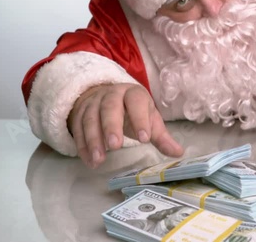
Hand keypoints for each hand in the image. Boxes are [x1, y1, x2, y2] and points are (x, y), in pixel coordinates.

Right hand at [67, 83, 182, 168]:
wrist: (105, 96)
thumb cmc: (132, 111)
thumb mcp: (149, 119)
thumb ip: (161, 136)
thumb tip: (178, 153)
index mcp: (133, 94)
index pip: (136, 102)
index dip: (140, 118)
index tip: (144, 138)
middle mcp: (111, 95)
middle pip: (109, 107)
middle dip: (112, 126)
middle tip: (116, 146)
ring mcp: (92, 103)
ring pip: (90, 118)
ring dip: (93, 139)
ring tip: (99, 159)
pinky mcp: (78, 114)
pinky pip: (77, 129)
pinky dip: (82, 146)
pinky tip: (90, 161)